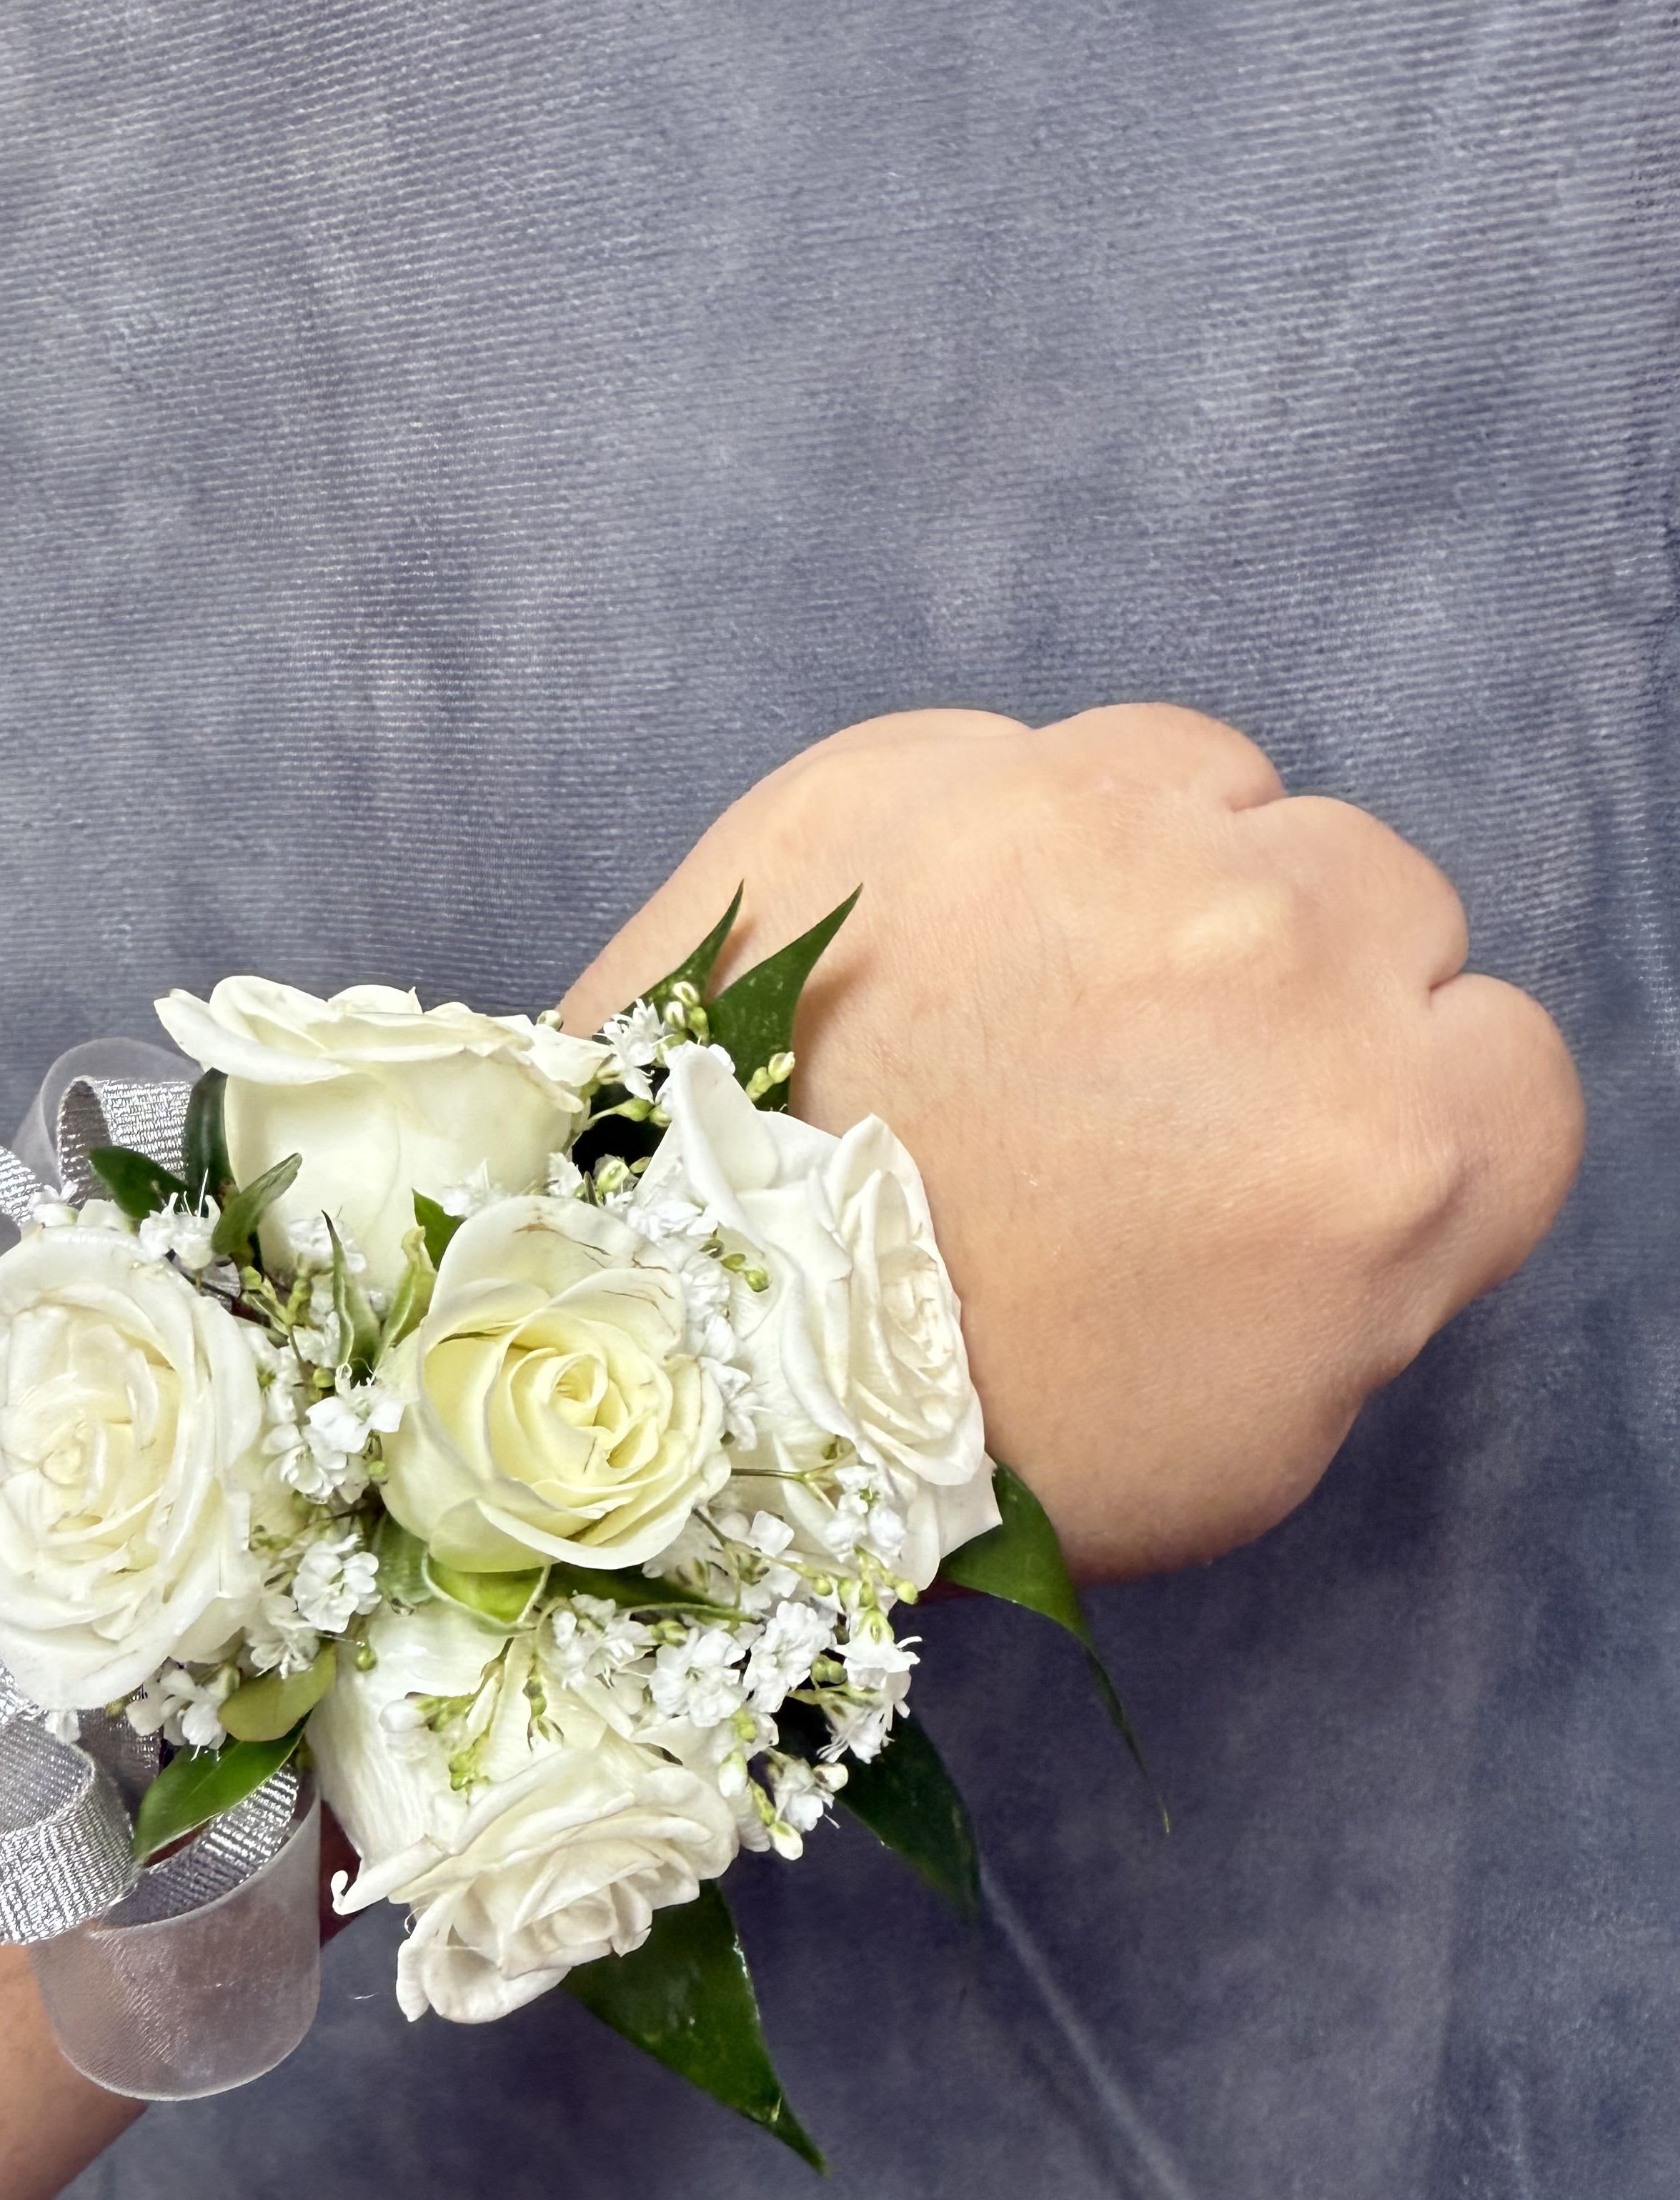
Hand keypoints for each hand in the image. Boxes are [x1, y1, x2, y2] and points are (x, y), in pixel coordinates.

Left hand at [564, 705, 1582, 1579]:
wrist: (689, 1372)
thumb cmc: (979, 1444)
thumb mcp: (1266, 1433)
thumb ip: (1383, 1259)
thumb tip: (1376, 1143)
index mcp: (1389, 1144)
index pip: (1508, 1056)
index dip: (1406, 1108)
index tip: (1301, 1152)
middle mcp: (1270, 953)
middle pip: (1378, 898)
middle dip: (1291, 989)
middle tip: (1148, 1094)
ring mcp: (1086, 837)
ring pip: (1223, 789)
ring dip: (1165, 877)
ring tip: (1035, 1010)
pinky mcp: (908, 773)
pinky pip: (1043, 755)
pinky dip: (1010, 836)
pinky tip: (937, 957)